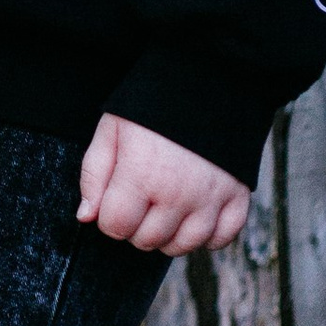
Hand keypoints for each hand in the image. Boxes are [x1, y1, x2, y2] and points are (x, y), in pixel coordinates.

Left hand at [76, 115, 250, 254]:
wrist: (208, 80)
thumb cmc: (152, 105)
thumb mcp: (112, 130)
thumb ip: (94, 174)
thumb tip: (87, 216)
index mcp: (142, 175)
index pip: (116, 227)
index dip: (110, 216)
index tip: (116, 198)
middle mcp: (178, 194)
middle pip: (147, 241)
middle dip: (136, 226)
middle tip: (141, 198)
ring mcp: (211, 198)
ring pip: (183, 246)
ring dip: (168, 235)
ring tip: (164, 208)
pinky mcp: (238, 197)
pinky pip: (221, 239)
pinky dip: (207, 236)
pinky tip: (195, 215)